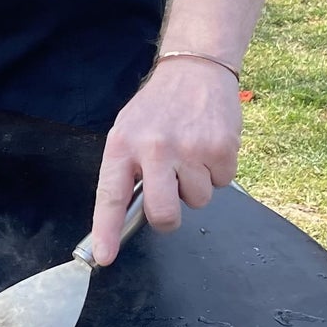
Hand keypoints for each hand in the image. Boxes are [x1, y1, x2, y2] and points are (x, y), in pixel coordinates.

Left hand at [89, 58, 241, 263]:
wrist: (194, 69)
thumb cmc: (158, 108)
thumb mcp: (128, 131)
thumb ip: (127, 170)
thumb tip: (128, 217)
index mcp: (123, 145)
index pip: (111, 196)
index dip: (107, 231)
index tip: (103, 257)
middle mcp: (155, 149)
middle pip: (162, 214)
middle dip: (168, 218)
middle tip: (170, 196)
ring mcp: (190, 149)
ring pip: (197, 201)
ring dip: (195, 186)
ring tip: (189, 154)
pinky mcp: (221, 148)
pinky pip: (222, 184)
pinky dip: (217, 171)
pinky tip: (208, 146)